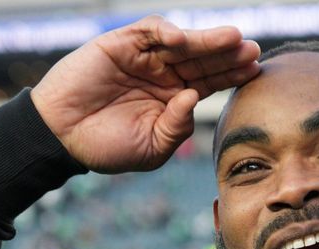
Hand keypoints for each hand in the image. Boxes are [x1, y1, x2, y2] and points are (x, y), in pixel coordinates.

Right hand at [30, 15, 260, 172]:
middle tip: (253, 50)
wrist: (62, 137)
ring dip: (206, 39)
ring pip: (182, 43)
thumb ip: (176, 127)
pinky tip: (182, 39)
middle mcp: (164, 74)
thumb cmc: (107, 147)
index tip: (256, 71)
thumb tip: (192, 97)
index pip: (211, 82)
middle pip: (203, 59)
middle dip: (228, 54)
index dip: (232, 75)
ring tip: (232, 39)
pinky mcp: (121, 44)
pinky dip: (166, 32)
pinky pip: (148, 31)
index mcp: (175, 99)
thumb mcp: (152, 147)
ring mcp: (144, 57)